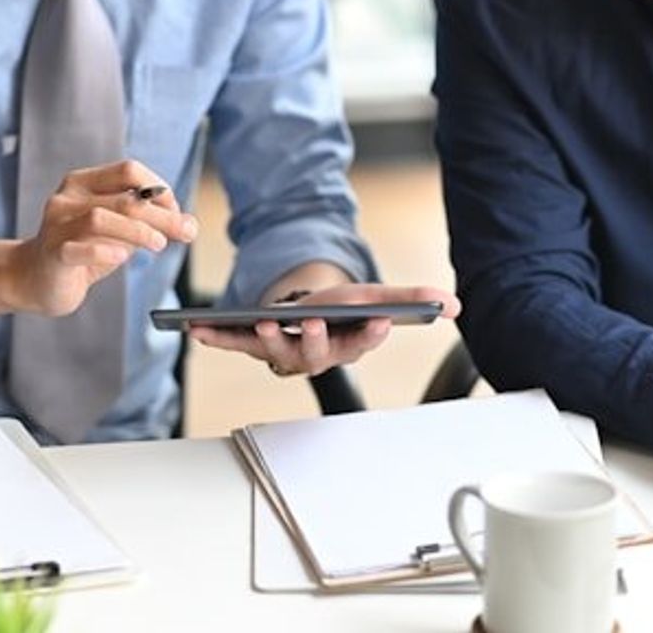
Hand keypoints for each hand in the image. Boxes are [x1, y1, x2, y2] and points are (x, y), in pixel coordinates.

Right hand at [6, 160, 197, 315]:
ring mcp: (56, 225)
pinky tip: (122, 258)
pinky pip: (79, 249)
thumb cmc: (85, 250)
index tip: (175, 212)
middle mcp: (67, 198)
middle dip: (162, 216)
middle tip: (185, 232)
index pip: (129, 170)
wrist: (36, 279)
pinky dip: (105, 252)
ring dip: (139, 232)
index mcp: (83, 182)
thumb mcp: (121, 232)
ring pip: (101, 218)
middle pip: (124, 199)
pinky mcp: (53, 253)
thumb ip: (151, 224)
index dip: (159, 189)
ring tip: (159, 244)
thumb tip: (191, 225)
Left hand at [189, 283, 460, 376]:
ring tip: (261, 321)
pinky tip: (197, 327)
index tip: (381, 322)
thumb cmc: (344, 308)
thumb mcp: (378, 297)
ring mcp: (284, 351)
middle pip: (315, 354)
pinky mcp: (255, 343)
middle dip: (313, 341)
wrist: (310, 312)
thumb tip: (454, 306)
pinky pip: (236, 343)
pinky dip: (216, 337)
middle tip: (310, 324)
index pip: (365, 341)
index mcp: (349, 344)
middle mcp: (316, 354)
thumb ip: (414, 301)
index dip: (372, 334)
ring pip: (276, 352)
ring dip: (266, 340)